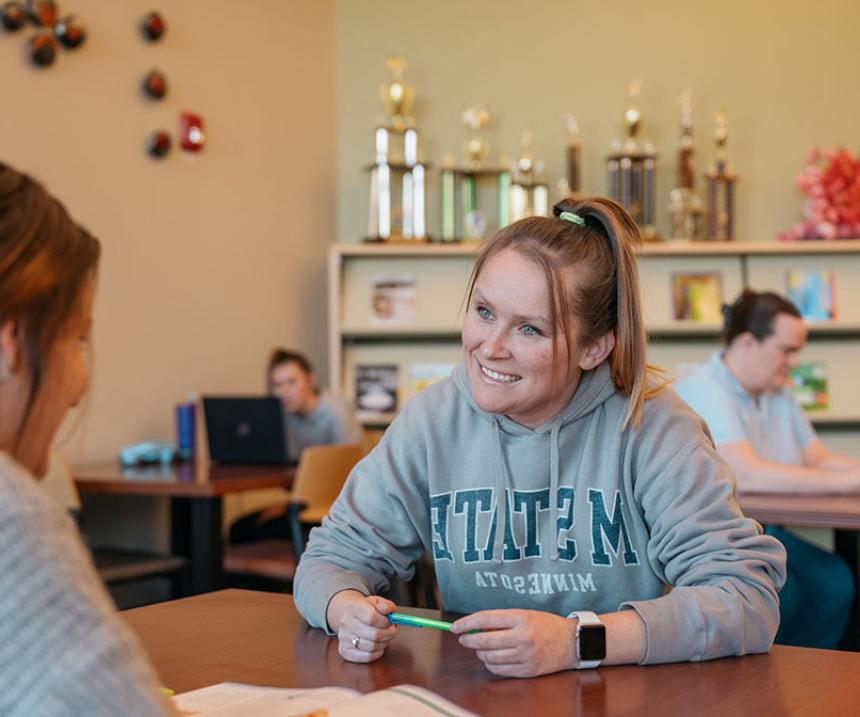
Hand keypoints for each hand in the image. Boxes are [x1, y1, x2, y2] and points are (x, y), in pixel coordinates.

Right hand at [326, 590, 396, 662]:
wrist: (345, 613)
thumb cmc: (364, 608)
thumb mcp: (376, 601)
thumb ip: (387, 606)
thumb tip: (391, 614)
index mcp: (355, 607)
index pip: (371, 617)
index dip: (385, 622)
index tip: (390, 621)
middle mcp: (346, 623)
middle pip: (374, 634)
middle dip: (389, 634)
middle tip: (392, 630)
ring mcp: (344, 638)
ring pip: (372, 647)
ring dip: (384, 643)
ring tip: (385, 637)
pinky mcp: (344, 651)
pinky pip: (366, 657)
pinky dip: (377, 654)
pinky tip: (378, 646)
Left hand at [451, 609, 575, 677]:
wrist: (572, 642)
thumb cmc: (546, 625)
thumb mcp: (524, 614)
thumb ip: (501, 620)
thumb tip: (475, 626)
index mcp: (520, 617)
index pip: (485, 619)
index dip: (467, 623)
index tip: (455, 627)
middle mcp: (522, 636)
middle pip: (484, 640)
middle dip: (469, 640)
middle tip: (463, 639)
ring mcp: (525, 655)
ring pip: (490, 657)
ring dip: (480, 653)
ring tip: (482, 648)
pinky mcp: (528, 670)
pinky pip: (500, 670)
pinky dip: (491, 665)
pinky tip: (493, 658)